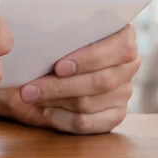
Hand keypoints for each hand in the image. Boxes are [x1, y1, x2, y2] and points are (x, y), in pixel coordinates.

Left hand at [0, 24, 139, 133]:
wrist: (35, 74)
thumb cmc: (46, 49)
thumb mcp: (48, 36)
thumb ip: (55, 35)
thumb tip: (42, 39)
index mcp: (122, 35)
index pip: (121, 47)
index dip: (90, 58)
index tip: (58, 66)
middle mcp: (128, 64)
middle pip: (102, 80)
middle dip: (60, 86)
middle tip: (29, 89)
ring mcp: (123, 92)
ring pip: (89, 102)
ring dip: (54, 101)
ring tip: (29, 96)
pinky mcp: (113, 115)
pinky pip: (87, 122)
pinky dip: (61, 118)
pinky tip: (44, 111)